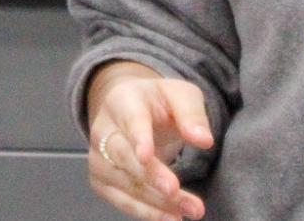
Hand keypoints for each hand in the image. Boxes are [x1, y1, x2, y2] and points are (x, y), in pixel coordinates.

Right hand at [85, 61, 212, 220]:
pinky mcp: (101, 181)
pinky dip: (147, 212)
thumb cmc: (159, 102)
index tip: (146, 156)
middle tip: (175, 191)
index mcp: (123, 100)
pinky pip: (122, 201)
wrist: (131, 110)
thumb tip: (205, 140)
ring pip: (125, 183)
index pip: (130, 120)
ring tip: (189, 210)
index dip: (138, 139)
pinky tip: (171, 217)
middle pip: (124, 156)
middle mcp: (103, 129)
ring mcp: (98, 157)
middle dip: (150, 176)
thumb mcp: (180, 95)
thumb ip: (192, 114)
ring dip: (156, 201)